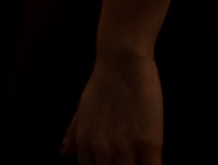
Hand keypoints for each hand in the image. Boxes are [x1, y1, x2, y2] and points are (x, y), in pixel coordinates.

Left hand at [63, 49, 162, 164]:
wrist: (122, 62)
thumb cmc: (102, 84)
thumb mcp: (82, 108)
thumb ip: (74, 133)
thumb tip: (63, 151)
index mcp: (86, 143)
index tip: (114, 163)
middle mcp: (103, 149)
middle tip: (129, 160)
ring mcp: (126, 148)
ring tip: (141, 159)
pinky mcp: (149, 143)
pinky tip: (154, 160)